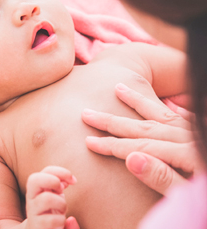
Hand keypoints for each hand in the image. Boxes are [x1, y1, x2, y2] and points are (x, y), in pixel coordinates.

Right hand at [26, 166, 78, 228]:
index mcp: (37, 188)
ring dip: (61, 204)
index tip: (73, 181)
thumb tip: (66, 183)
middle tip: (62, 190)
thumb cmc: (52, 212)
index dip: (61, 172)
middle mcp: (31, 198)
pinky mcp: (36, 226)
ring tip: (61, 210)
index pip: (45, 171)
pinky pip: (52, 220)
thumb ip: (60, 185)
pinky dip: (61, 221)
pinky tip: (59, 223)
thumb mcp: (56, 196)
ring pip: (47, 198)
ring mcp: (32, 212)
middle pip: (34, 180)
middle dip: (53, 181)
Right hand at [82, 83, 202, 195]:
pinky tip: (155, 99)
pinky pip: (179, 113)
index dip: (111, 144)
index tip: (89, 141)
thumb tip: (131, 158)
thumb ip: (164, 178)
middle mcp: (186, 136)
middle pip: (141, 126)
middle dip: (111, 120)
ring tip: (118, 88)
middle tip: (87, 113)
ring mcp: (194, 131)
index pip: (137, 146)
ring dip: (135, 101)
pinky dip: (164, 105)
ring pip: (158, 113)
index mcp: (183, 154)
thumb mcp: (192, 194)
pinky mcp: (200, 130)